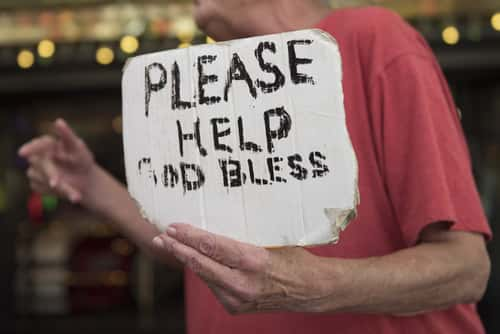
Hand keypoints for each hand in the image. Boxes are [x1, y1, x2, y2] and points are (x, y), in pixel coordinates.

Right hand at [18, 118, 96, 203]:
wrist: (85, 180)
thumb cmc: (82, 160)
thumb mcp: (78, 148)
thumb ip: (67, 134)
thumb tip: (58, 120)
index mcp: (49, 144)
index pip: (38, 144)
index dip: (30, 147)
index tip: (22, 153)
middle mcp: (40, 156)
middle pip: (39, 164)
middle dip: (48, 174)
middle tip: (56, 184)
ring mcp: (37, 171)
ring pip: (39, 178)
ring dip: (57, 186)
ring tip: (76, 193)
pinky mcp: (37, 183)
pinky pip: (42, 189)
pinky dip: (56, 193)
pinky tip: (69, 193)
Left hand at [152, 224, 330, 313]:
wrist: (310, 290)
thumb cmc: (294, 258)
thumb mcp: (272, 239)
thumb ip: (244, 236)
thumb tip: (216, 220)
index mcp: (253, 261)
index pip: (213, 247)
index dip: (190, 236)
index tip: (173, 227)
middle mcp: (243, 283)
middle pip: (201, 264)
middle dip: (178, 249)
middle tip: (161, 237)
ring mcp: (238, 299)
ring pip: (204, 276)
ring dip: (188, 260)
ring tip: (173, 246)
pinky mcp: (235, 307)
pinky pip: (213, 285)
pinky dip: (205, 272)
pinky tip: (197, 260)